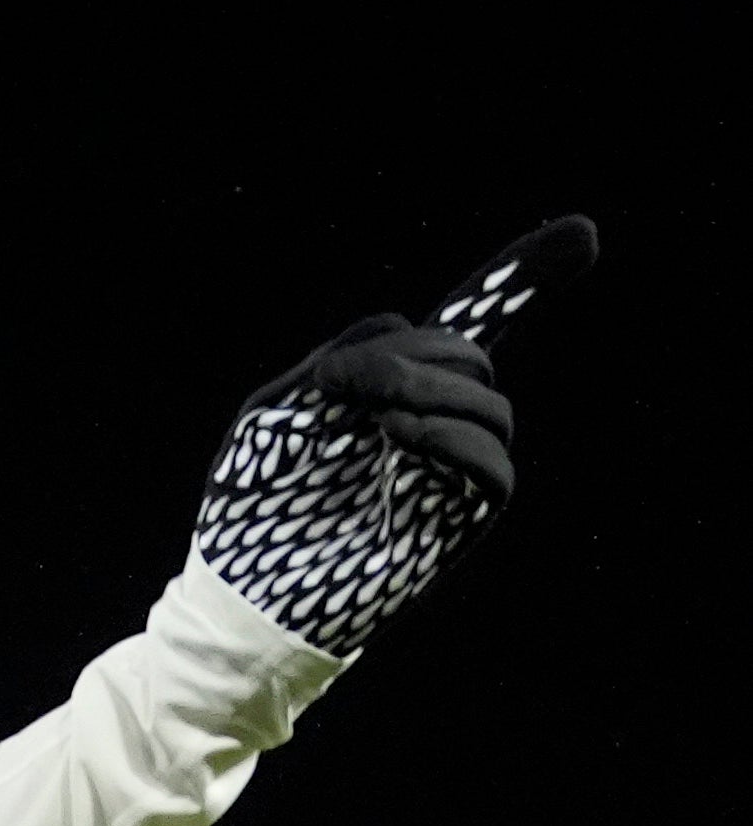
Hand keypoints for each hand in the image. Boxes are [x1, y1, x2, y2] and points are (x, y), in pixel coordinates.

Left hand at [192, 217, 595, 654]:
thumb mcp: (277, 409)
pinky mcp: (455, 522)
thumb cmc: (247, 505)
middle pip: (470, 352)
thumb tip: (409, 323)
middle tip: (346, 386)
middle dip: (418, 354)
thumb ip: (342, 359)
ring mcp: (446, 470)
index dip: (523, 276)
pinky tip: (401, 437)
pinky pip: (495, 469)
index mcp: (390, 387)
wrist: (241, 592)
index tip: (584, 233)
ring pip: (490, 403)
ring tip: (374, 420)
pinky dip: (455, 441)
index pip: (468, 324)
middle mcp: (429, 420)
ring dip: (432, 393)